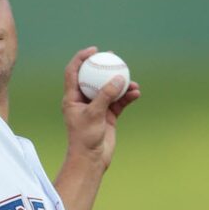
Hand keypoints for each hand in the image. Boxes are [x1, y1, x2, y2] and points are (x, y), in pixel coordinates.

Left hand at [62, 46, 140, 169]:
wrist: (92, 159)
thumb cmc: (85, 138)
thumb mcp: (94, 114)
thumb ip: (106, 96)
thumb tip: (119, 78)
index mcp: (72, 98)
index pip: (73, 72)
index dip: (81, 58)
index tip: (94, 50)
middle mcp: (83, 100)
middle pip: (92, 77)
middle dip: (103, 66)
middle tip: (114, 57)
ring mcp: (96, 107)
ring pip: (109, 89)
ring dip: (120, 84)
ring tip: (131, 81)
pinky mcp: (108, 116)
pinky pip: (118, 102)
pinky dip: (127, 97)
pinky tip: (136, 93)